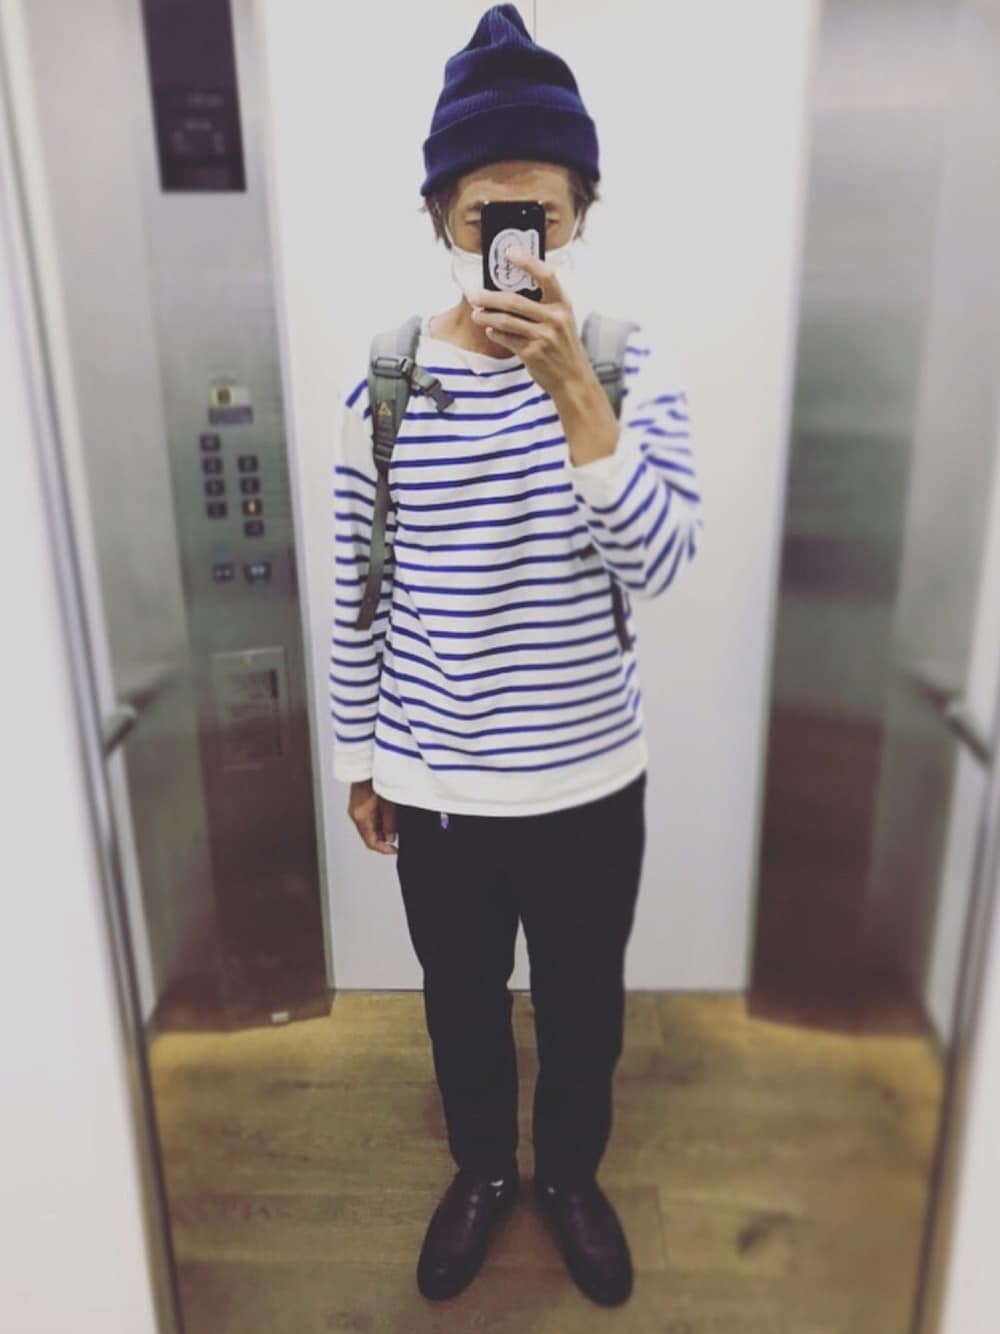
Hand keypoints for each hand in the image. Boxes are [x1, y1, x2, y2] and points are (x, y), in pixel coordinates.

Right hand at [348, 779, 397, 854]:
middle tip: (395, 837)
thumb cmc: (374, 780)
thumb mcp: (388, 805)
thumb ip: (390, 824)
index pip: (371, 842)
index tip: (394, 850)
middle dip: (382, 839)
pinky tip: (386, 815)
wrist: (366, 765)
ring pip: (367, 828)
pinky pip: (366, 819)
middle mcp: (355, 815)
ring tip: (393, 824)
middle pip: (368, 836)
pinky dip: (376, 821)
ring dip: (380, 830)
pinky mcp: (357, 804)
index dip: (383, 849)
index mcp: (361, 818)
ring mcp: (355, 809)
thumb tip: (391, 837)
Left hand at [467, 251, 591, 398]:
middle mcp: (554, 318)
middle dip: (489, 297)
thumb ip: (544, 305)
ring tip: (477, 314)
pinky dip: (495, 334)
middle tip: (475, 294)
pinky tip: (490, 331)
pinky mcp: (532, 352)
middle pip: (514, 300)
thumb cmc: (564, 348)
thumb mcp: (562, 320)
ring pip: (505, 320)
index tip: (509, 252)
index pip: (545, 274)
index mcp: (562, 304)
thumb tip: (512, 289)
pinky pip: (506, 339)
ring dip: (486, 316)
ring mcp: (543, 336)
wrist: (573, 379)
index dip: (527, 261)